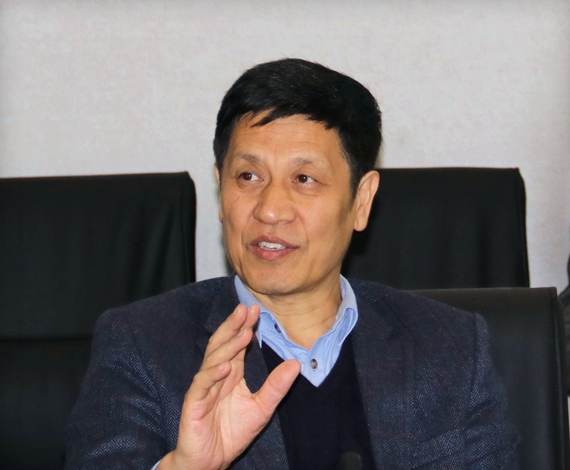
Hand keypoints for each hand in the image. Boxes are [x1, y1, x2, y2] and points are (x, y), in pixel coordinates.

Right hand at [158, 304, 299, 469]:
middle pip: (223, 344)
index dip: (245, 327)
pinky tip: (224, 367)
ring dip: (228, 346)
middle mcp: (216, 375)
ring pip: (213, 360)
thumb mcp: (262, 408)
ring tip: (243, 333)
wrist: (211, 460)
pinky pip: (202, 385)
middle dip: (233, 326)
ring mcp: (203, 388)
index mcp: (231, 373)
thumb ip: (276, 387)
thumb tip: (296, 364)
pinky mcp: (194, 403)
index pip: (237, 345)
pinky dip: (211, 375)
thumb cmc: (232, 432)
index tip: (256, 310)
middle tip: (245, 309)